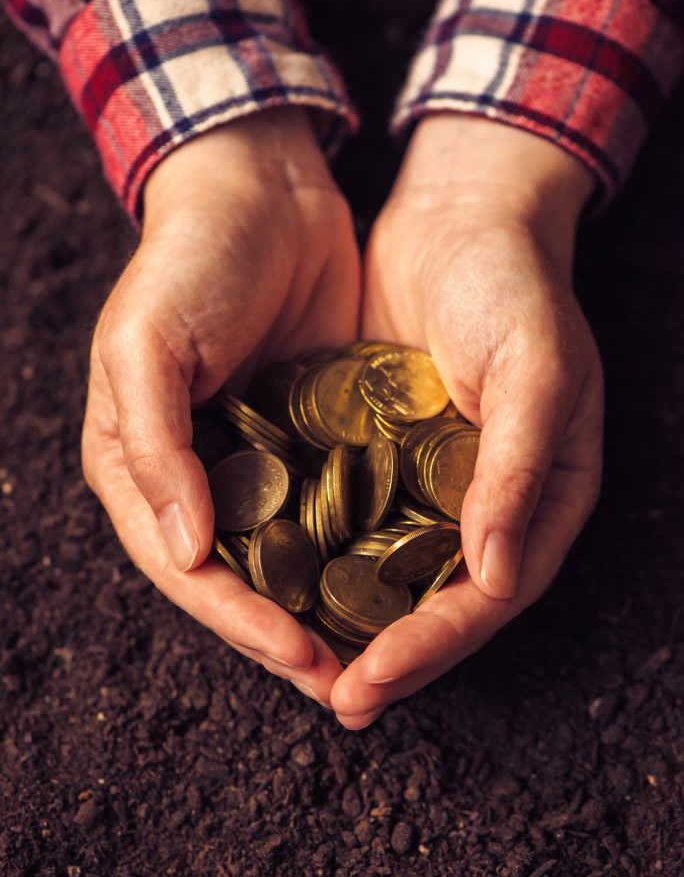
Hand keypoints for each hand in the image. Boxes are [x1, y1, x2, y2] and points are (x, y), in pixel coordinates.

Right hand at [82, 109, 359, 704]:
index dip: (239, 620)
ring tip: (375, 656)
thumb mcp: (146, 343)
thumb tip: (184, 547)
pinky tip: (394, 583)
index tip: (300, 656)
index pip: (187, 569)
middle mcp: (195, 477)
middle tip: (347, 685)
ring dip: (326, 611)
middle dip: (288, 637)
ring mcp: (253, 463)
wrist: (262, 190)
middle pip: (239, 582)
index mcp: (139, 467)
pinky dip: (355, 552)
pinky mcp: (306, 441)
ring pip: (289, 560)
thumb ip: (154, 446)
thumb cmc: (188, 260)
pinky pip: (331, 511)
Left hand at [330, 116, 603, 728]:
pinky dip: (321, 555)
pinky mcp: (382, 456)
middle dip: (389, 656)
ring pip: (390, 572)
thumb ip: (519, 470)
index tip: (373, 681)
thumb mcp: (537, 370)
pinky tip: (279, 584)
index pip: (489, 594)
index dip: (434, 643)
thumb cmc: (516, 287)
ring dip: (348, 622)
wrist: (458, 218)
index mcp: (540, 495)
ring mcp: (430, 482)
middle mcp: (484, 502)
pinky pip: (352, 519)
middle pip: (437, 601)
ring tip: (299, 667)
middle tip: (336, 701)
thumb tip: (497, 574)